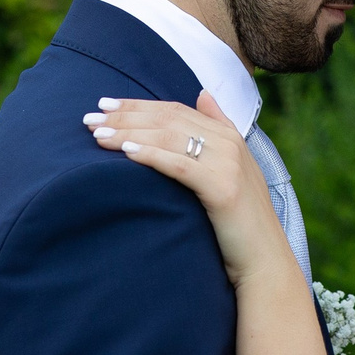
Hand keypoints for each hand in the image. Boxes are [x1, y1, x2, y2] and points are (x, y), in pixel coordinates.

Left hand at [86, 92, 294, 287]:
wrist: (265, 260)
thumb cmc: (241, 221)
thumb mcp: (233, 168)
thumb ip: (218, 128)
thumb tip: (203, 93)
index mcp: (229, 135)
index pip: (175, 110)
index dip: (138, 105)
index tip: (105, 106)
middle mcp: (229, 143)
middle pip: (168, 119)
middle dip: (126, 116)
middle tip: (90, 119)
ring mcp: (228, 164)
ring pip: (170, 138)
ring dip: (129, 134)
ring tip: (98, 136)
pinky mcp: (223, 189)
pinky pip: (179, 165)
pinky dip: (151, 155)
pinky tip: (126, 153)